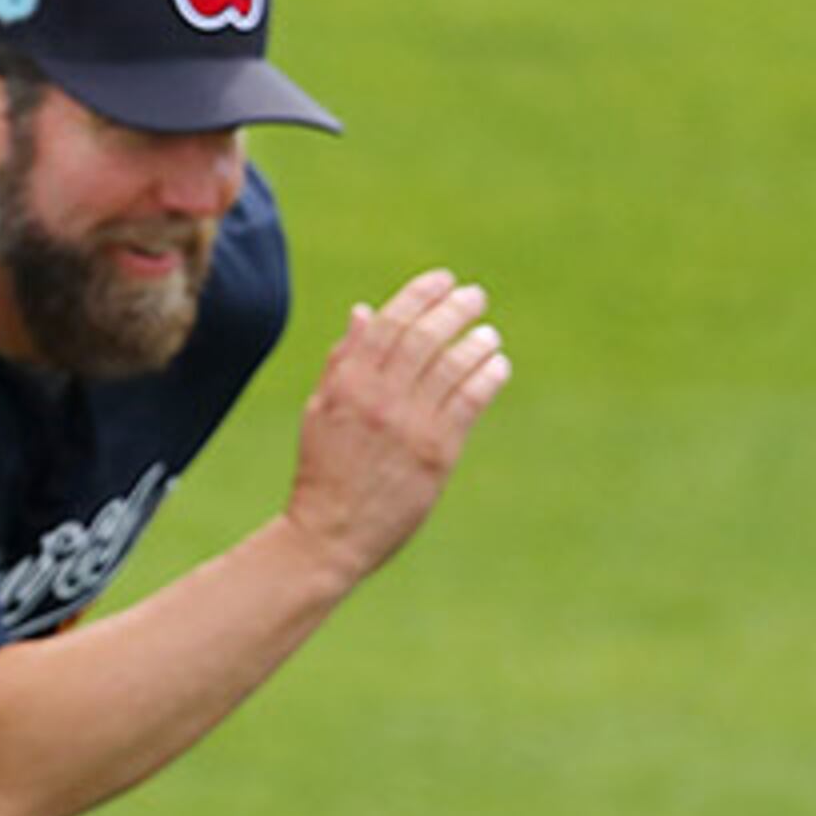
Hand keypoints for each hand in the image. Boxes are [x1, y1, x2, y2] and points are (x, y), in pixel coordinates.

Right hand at [280, 268, 512, 581]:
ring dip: (476, 342)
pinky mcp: (438, 453)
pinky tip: (495, 364)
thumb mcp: (320, 411)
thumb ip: (343, 362)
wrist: (329, 535)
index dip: (419, 295)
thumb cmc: (322, 473)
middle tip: (475, 297)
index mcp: (346, 386)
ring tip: (487, 334)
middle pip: (426, 338)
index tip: (442, 280)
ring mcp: (411, 426)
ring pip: (453, 366)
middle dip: (454, 310)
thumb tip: (363, 312)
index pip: (389, 325)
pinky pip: (471, 401)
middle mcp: (380, 400)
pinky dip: (487, 376)